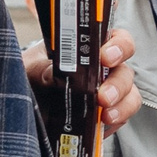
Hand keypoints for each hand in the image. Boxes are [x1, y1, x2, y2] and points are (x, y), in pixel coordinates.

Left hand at [23, 28, 141, 128]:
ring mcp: (110, 87)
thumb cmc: (31, 79)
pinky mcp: (112, 110)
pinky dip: (119, 116)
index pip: (110, 33)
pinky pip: (125, 111)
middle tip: (103, 93)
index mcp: (85, 44)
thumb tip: (54, 74)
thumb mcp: (29, 70)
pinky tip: (104, 122)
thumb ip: (41, 69)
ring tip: (105, 113)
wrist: (27, 108)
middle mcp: (102, 63)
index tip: (105, 55)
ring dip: (121, 99)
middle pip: (124, 62)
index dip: (116, 41)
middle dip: (117, 77)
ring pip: (130, 88)